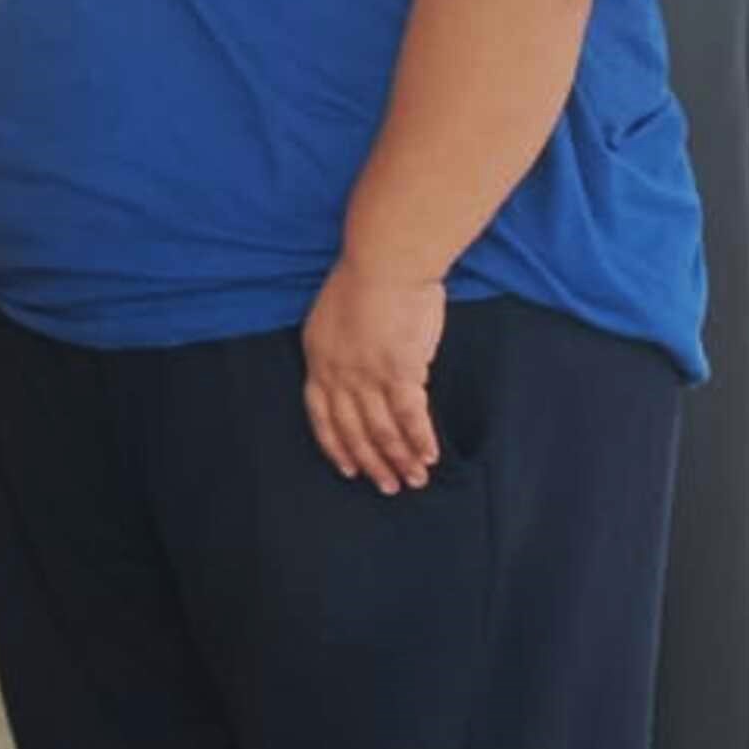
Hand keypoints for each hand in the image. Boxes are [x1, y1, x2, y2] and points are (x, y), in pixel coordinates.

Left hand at [300, 257, 450, 490]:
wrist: (385, 261)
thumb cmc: (365, 280)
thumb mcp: (334, 318)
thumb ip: (342, 350)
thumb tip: (359, 373)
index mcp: (318, 359)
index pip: (321, 415)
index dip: (335, 445)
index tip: (347, 467)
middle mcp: (338, 373)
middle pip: (353, 430)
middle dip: (371, 462)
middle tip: (386, 486)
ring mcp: (368, 375)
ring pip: (382, 429)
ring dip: (399, 459)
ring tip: (414, 480)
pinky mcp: (400, 371)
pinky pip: (410, 416)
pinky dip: (420, 439)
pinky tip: (430, 456)